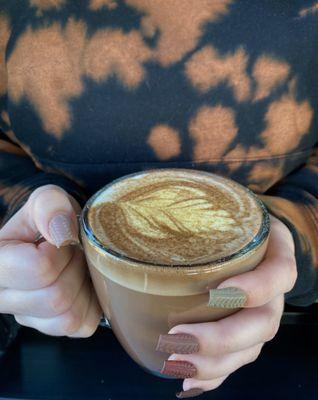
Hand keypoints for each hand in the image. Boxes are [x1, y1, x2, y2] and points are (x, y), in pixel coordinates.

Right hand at [0, 185, 101, 336]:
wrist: (56, 235)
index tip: (61, 238)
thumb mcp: (47, 199)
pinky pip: (82, 324)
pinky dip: (91, 303)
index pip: (39, 269)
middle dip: (75, 268)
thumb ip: (49, 206)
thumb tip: (61, 234)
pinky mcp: (50, 327)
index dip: (61, 251)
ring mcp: (26, 316)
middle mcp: (2, 297)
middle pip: (57, 297)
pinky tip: (81, 283)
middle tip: (73, 252)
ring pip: (69, 316)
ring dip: (84, 286)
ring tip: (76, 266)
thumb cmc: (48, 218)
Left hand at [158, 216, 296, 397]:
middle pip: (263, 323)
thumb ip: (192, 210)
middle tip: (177, 336)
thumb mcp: (219, 206)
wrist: (243, 235)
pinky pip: (238, 360)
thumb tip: (137, 212)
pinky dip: (215, 375)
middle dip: (221, 337)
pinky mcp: (247, 333)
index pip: (280, 273)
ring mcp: (262, 314)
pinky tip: (189, 381)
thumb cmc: (227, 221)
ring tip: (175, 362)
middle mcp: (273, 290)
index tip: (217, 291)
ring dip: (213, 362)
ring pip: (250, 349)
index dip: (256, 288)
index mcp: (274, 253)